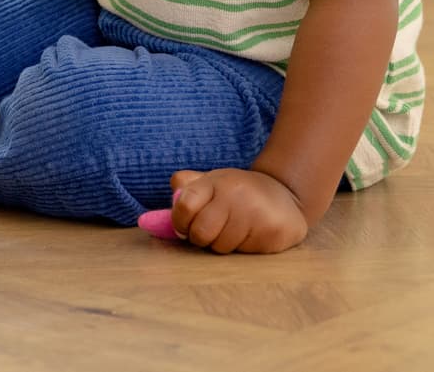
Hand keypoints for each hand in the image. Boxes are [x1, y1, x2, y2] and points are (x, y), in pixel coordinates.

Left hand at [168, 168, 309, 253]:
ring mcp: (254, 212)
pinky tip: (253, 233)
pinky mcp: (271, 231)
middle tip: (213, 229)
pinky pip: (243, 252)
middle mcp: (233, 194)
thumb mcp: (210, 183)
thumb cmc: (237, 193)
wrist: (285, 196)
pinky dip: (243, 248)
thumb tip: (148, 220)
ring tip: (236, 229)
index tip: (185, 226)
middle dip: (201, 238)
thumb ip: (183, 193)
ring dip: (223, 244)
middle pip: (200, 233)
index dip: (179, 222)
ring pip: (220, 247)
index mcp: (214, 181)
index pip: (183, 205)